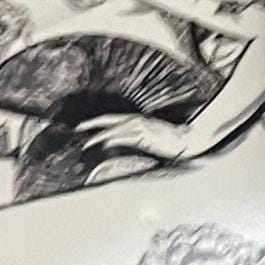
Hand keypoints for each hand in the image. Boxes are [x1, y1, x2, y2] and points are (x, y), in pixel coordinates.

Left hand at [76, 112, 195, 166]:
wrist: (187, 139)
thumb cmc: (170, 140)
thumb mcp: (148, 137)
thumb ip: (132, 138)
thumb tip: (112, 145)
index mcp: (136, 120)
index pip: (110, 119)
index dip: (95, 122)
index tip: (82, 126)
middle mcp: (136, 121)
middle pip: (108, 121)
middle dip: (92, 125)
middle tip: (77, 129)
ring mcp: (140, 128)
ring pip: (114, 130)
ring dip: (99, 137)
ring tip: (87, 144)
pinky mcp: (145, 136)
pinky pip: (125, 138)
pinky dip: (113, 140)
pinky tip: (105, 144)